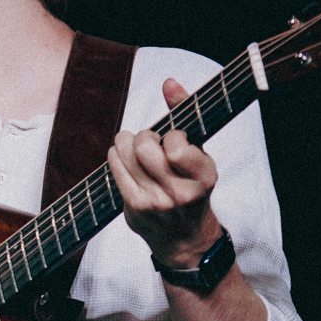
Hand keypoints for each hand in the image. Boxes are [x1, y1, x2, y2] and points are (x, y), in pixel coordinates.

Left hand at [110, 78, 224, 268]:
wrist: (185, 238)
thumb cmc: (192, 186)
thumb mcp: (200, 153)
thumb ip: (185, 114)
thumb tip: (168, 82)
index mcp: (205, 176)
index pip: (177, 144)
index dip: (170, 135)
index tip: (173, 140)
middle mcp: (182, 192)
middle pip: (145, 147)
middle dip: (143, 136)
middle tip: (148, 140)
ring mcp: (156, 202)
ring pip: (126, 155)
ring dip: (125, 142)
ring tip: (133, 145)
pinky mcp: (135, 208)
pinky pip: (115, 169)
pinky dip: (115, 156)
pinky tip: (123, 157)